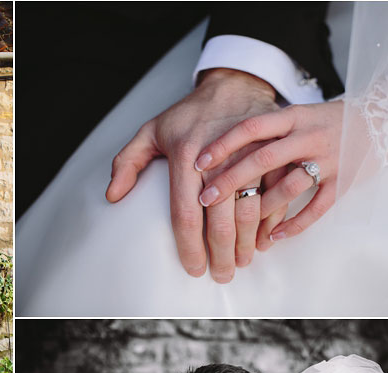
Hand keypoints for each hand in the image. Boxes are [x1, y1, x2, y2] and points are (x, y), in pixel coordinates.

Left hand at [106, 68, 280, 281]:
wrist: (234, 84)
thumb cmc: (188, 115)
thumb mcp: (151, 132)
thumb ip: (127, 163)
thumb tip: (112, 196)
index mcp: (185, 158)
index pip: (185, 215)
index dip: (190, 248)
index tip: (194, 268)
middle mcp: (218, 160)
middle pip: (220, 221)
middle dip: (220, 255)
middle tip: (221, 274)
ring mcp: (249, 158)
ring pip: (250, 213)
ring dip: (246, 244)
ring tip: (241, 261)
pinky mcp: (273, 156)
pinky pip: (275, 196)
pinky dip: (271, 223)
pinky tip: (264, 240)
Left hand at [195, 100, 343, 245]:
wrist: (386, 117)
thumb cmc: (328, 121)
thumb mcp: (298, 116)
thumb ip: (268, 131)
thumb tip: (221, 151)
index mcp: (294, 117)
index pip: (252, 127)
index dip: (223, 144)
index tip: (197, 161)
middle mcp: (310, 136)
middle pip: (263, 159)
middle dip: (231, 181)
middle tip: (205, 199)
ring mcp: (329, 159)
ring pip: (288, 188)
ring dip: (261, 210)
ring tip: (239, 227)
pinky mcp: (344, 181)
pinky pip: (316, 208)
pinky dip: (293, 225)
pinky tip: (273, 237)